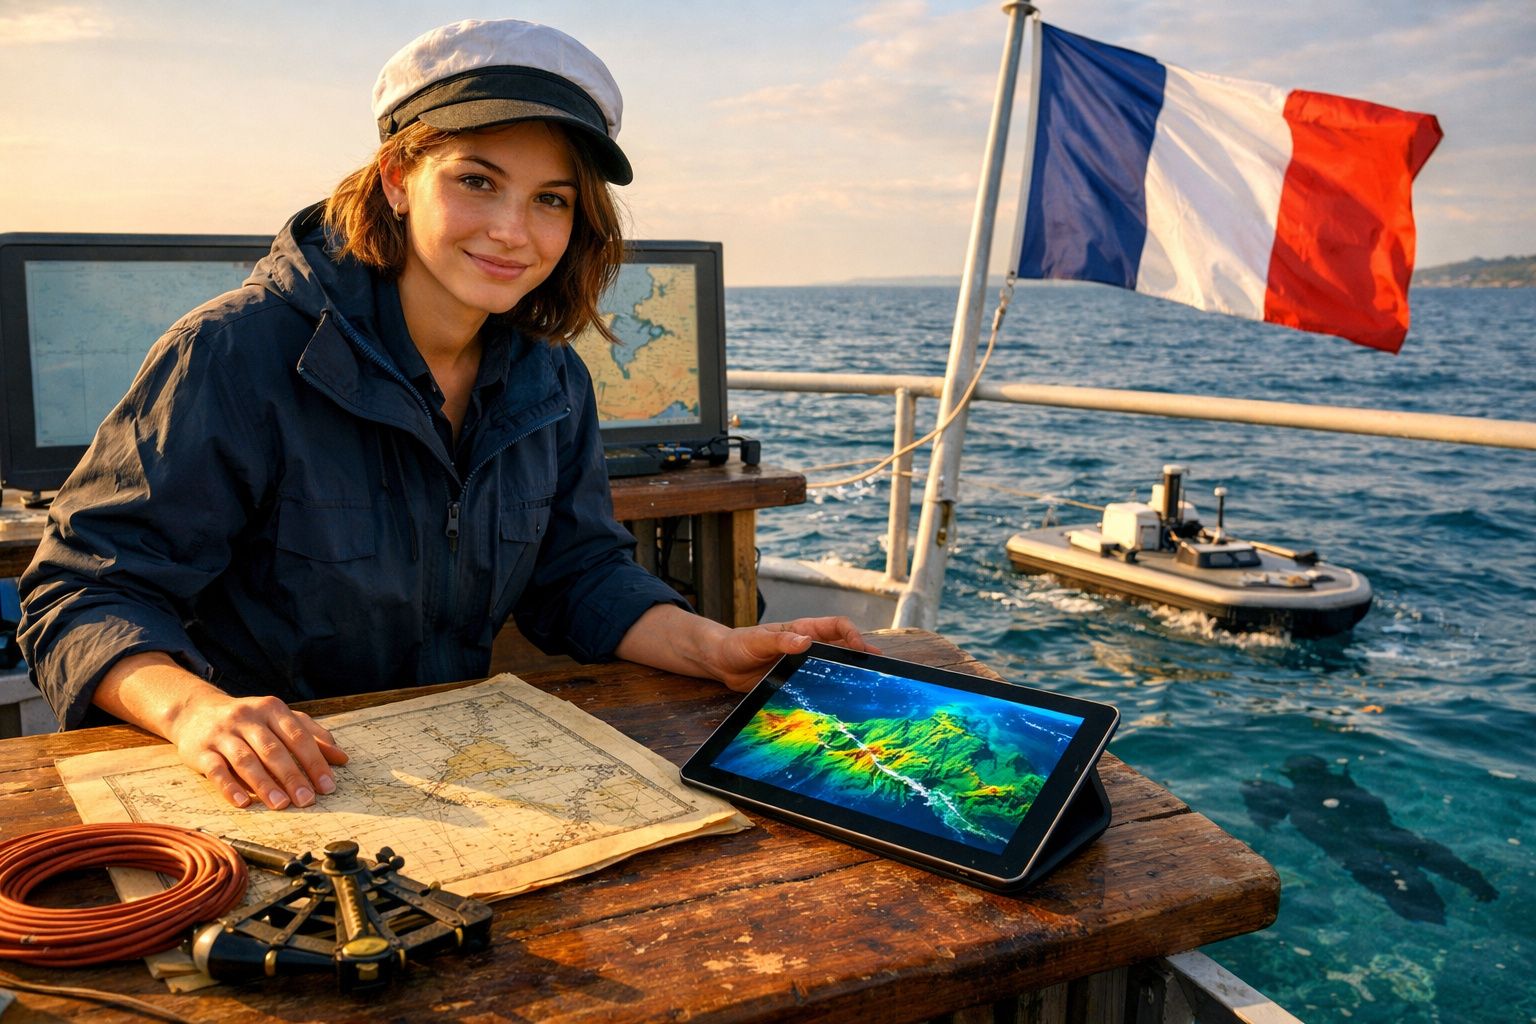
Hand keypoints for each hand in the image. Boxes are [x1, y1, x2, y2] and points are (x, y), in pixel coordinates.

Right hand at [167, 690, 347, 809]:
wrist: (195, 711)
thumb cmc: (248, 720)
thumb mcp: (279, 719)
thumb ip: (311, 735)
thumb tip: (341, 758)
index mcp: (272, 709)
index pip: (298, 736)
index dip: (314, 761)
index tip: (328, 786)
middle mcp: (248, 718)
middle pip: (273, 750)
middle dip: (293, 776)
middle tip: (307, 800)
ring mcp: (223, 734)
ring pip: (246, 760)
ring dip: (265, 784)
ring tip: (281, 804)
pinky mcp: (201, 751)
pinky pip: (216, 770)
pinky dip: (229, 787)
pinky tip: (243, 802)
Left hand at [709, 616, 878, 691]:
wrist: (722, 662)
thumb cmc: (738, 644)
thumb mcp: (758, 641)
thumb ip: (780, 640)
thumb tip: (805, 641)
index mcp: (802, 630)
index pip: (837, 626)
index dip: (852, 634)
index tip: (859, 648)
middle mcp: (808, 645)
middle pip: (843, 646)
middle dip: (862, 654)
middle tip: (879, 666)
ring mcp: (804, 663)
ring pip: (834, 666)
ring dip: (850, 672)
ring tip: (868, 684)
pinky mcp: (797, 680)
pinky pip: (819, 683)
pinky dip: (833, 688)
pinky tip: (841, 700)